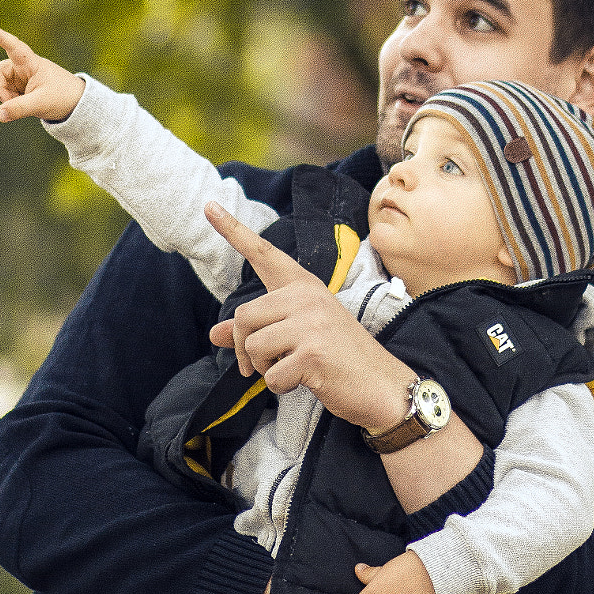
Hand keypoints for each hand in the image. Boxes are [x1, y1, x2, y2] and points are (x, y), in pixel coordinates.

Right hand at [0, 26, 84, 122]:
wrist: (74, 104)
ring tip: (24, 106)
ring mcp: (20, 77)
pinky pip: (5, 94)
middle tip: (10, 103)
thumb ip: (19, 109)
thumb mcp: (41, 103)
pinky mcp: (19, 88)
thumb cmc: (62, 97)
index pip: (14, 47)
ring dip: (6, 98)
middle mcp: (22, 66)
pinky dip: (10, 103)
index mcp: (30, 62)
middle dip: (0, 90)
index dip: (0, 37)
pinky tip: (24, 106)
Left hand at [202, 202, 415, 429]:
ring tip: (290, 370)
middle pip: (243, 316)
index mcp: (303, 286)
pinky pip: (270, 375)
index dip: (233, 230)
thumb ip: (256, 330)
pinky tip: (305, 381)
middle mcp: (307, 297)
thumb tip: (214, 334)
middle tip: (259, 365)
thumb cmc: (339, 359)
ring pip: (252, 345)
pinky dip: (280, 386)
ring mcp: (311, 323)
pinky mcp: (312, 352)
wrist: (384, 386)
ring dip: (263, 368)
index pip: (263, 254)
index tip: (209, 206)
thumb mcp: (297, 336)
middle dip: (243, 348)